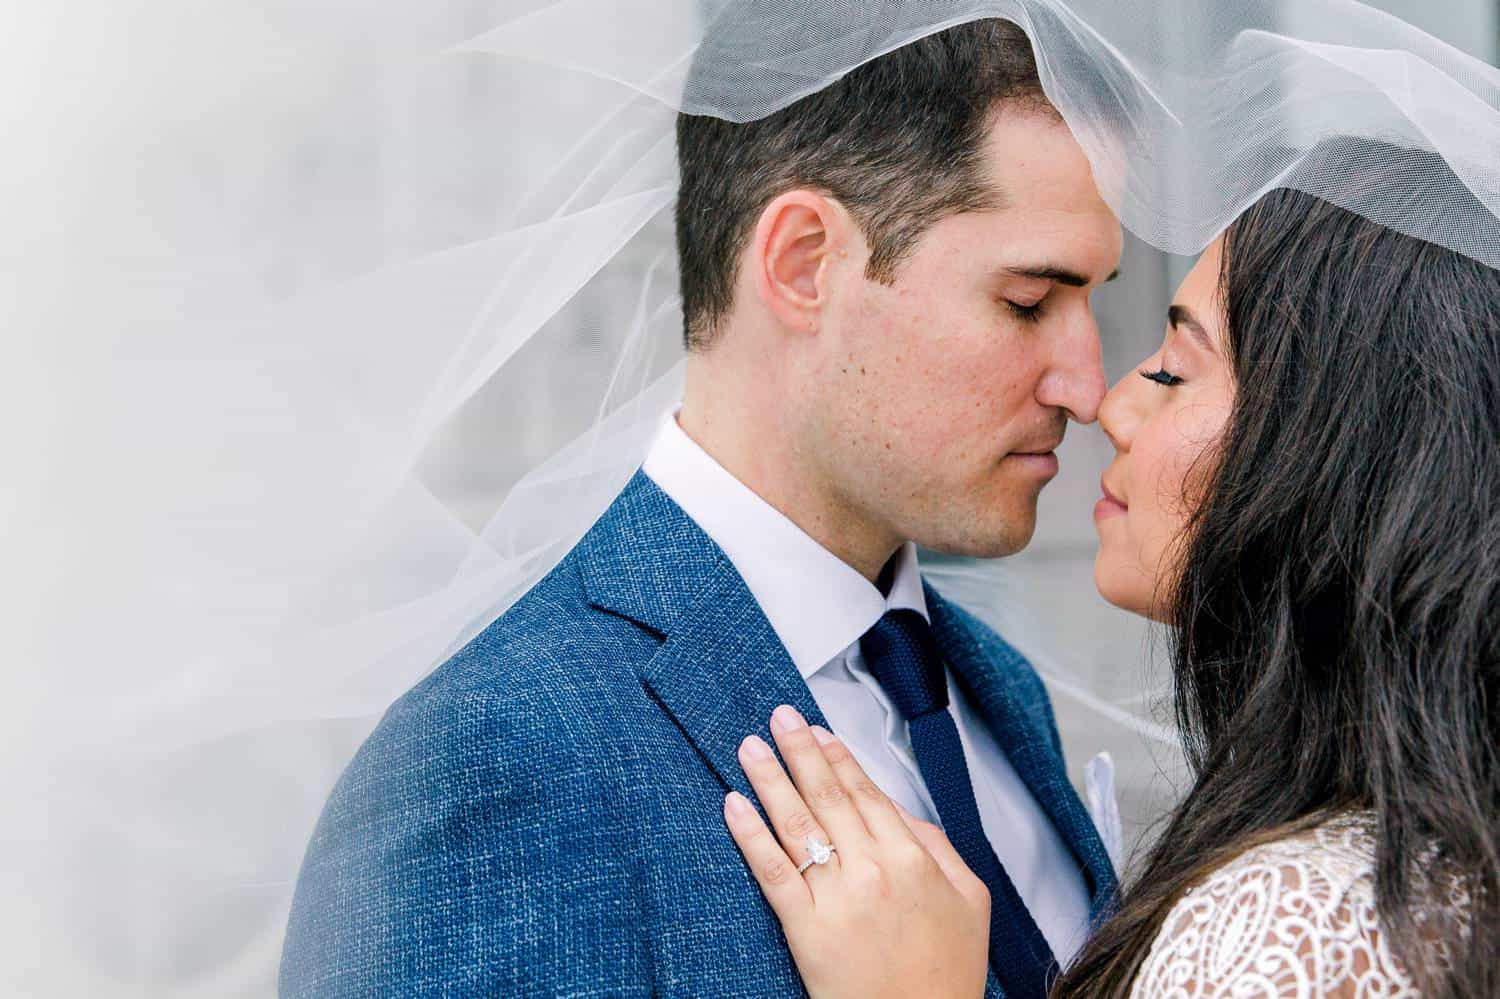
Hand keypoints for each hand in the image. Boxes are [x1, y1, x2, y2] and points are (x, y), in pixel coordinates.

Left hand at [723, 704, 989, 998]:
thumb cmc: (944, 972)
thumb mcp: (968, 900)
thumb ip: (938, 846)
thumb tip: (900, 812)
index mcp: (911, 858)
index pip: (866, 793)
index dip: (837, 758)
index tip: (818, 732)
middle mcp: (872, 870)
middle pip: (827, 797)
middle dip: (799, 752)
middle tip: (778, 719)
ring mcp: (836, 898)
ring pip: (796, 824)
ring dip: (770, 779)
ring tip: (750, 748)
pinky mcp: (805, 928)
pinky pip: (772, 871)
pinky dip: (750, 834)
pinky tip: (734, 805)